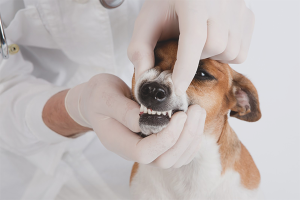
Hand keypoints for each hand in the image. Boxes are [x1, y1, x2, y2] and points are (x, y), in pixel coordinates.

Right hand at [65, 74, 205, 167]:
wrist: (97, 100)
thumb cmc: (98, 96)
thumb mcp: (105, 97)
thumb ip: (123, 110)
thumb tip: (145, 119)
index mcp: (119, 142)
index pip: (145, 153)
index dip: (165, 138)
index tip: (179, 115)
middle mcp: (133, 150)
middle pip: (164, 160)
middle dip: (184, 138)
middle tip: (195, 110)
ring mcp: (146, 148)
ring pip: (175, 159)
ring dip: (191, 138)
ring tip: (198, 112)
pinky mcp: (156, 142)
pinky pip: (178, 151)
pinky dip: (191, 139)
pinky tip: (195, 121)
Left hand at [128, 0, 254, 95]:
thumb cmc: (167, 3)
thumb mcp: (147, 20)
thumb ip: (140, 48)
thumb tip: (145, 78)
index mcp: (194, 0)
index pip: (194, 37)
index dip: (186, 67)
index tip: (177, 88)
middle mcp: (221, 1)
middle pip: (215, 46)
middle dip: (198, 56)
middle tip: (187, 46)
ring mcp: (239, 8)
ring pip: (232, 52)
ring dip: (213, 56)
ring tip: (201, 43)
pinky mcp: (248, 16)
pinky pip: (242, 52)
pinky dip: (227, 54)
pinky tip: (214, 41)